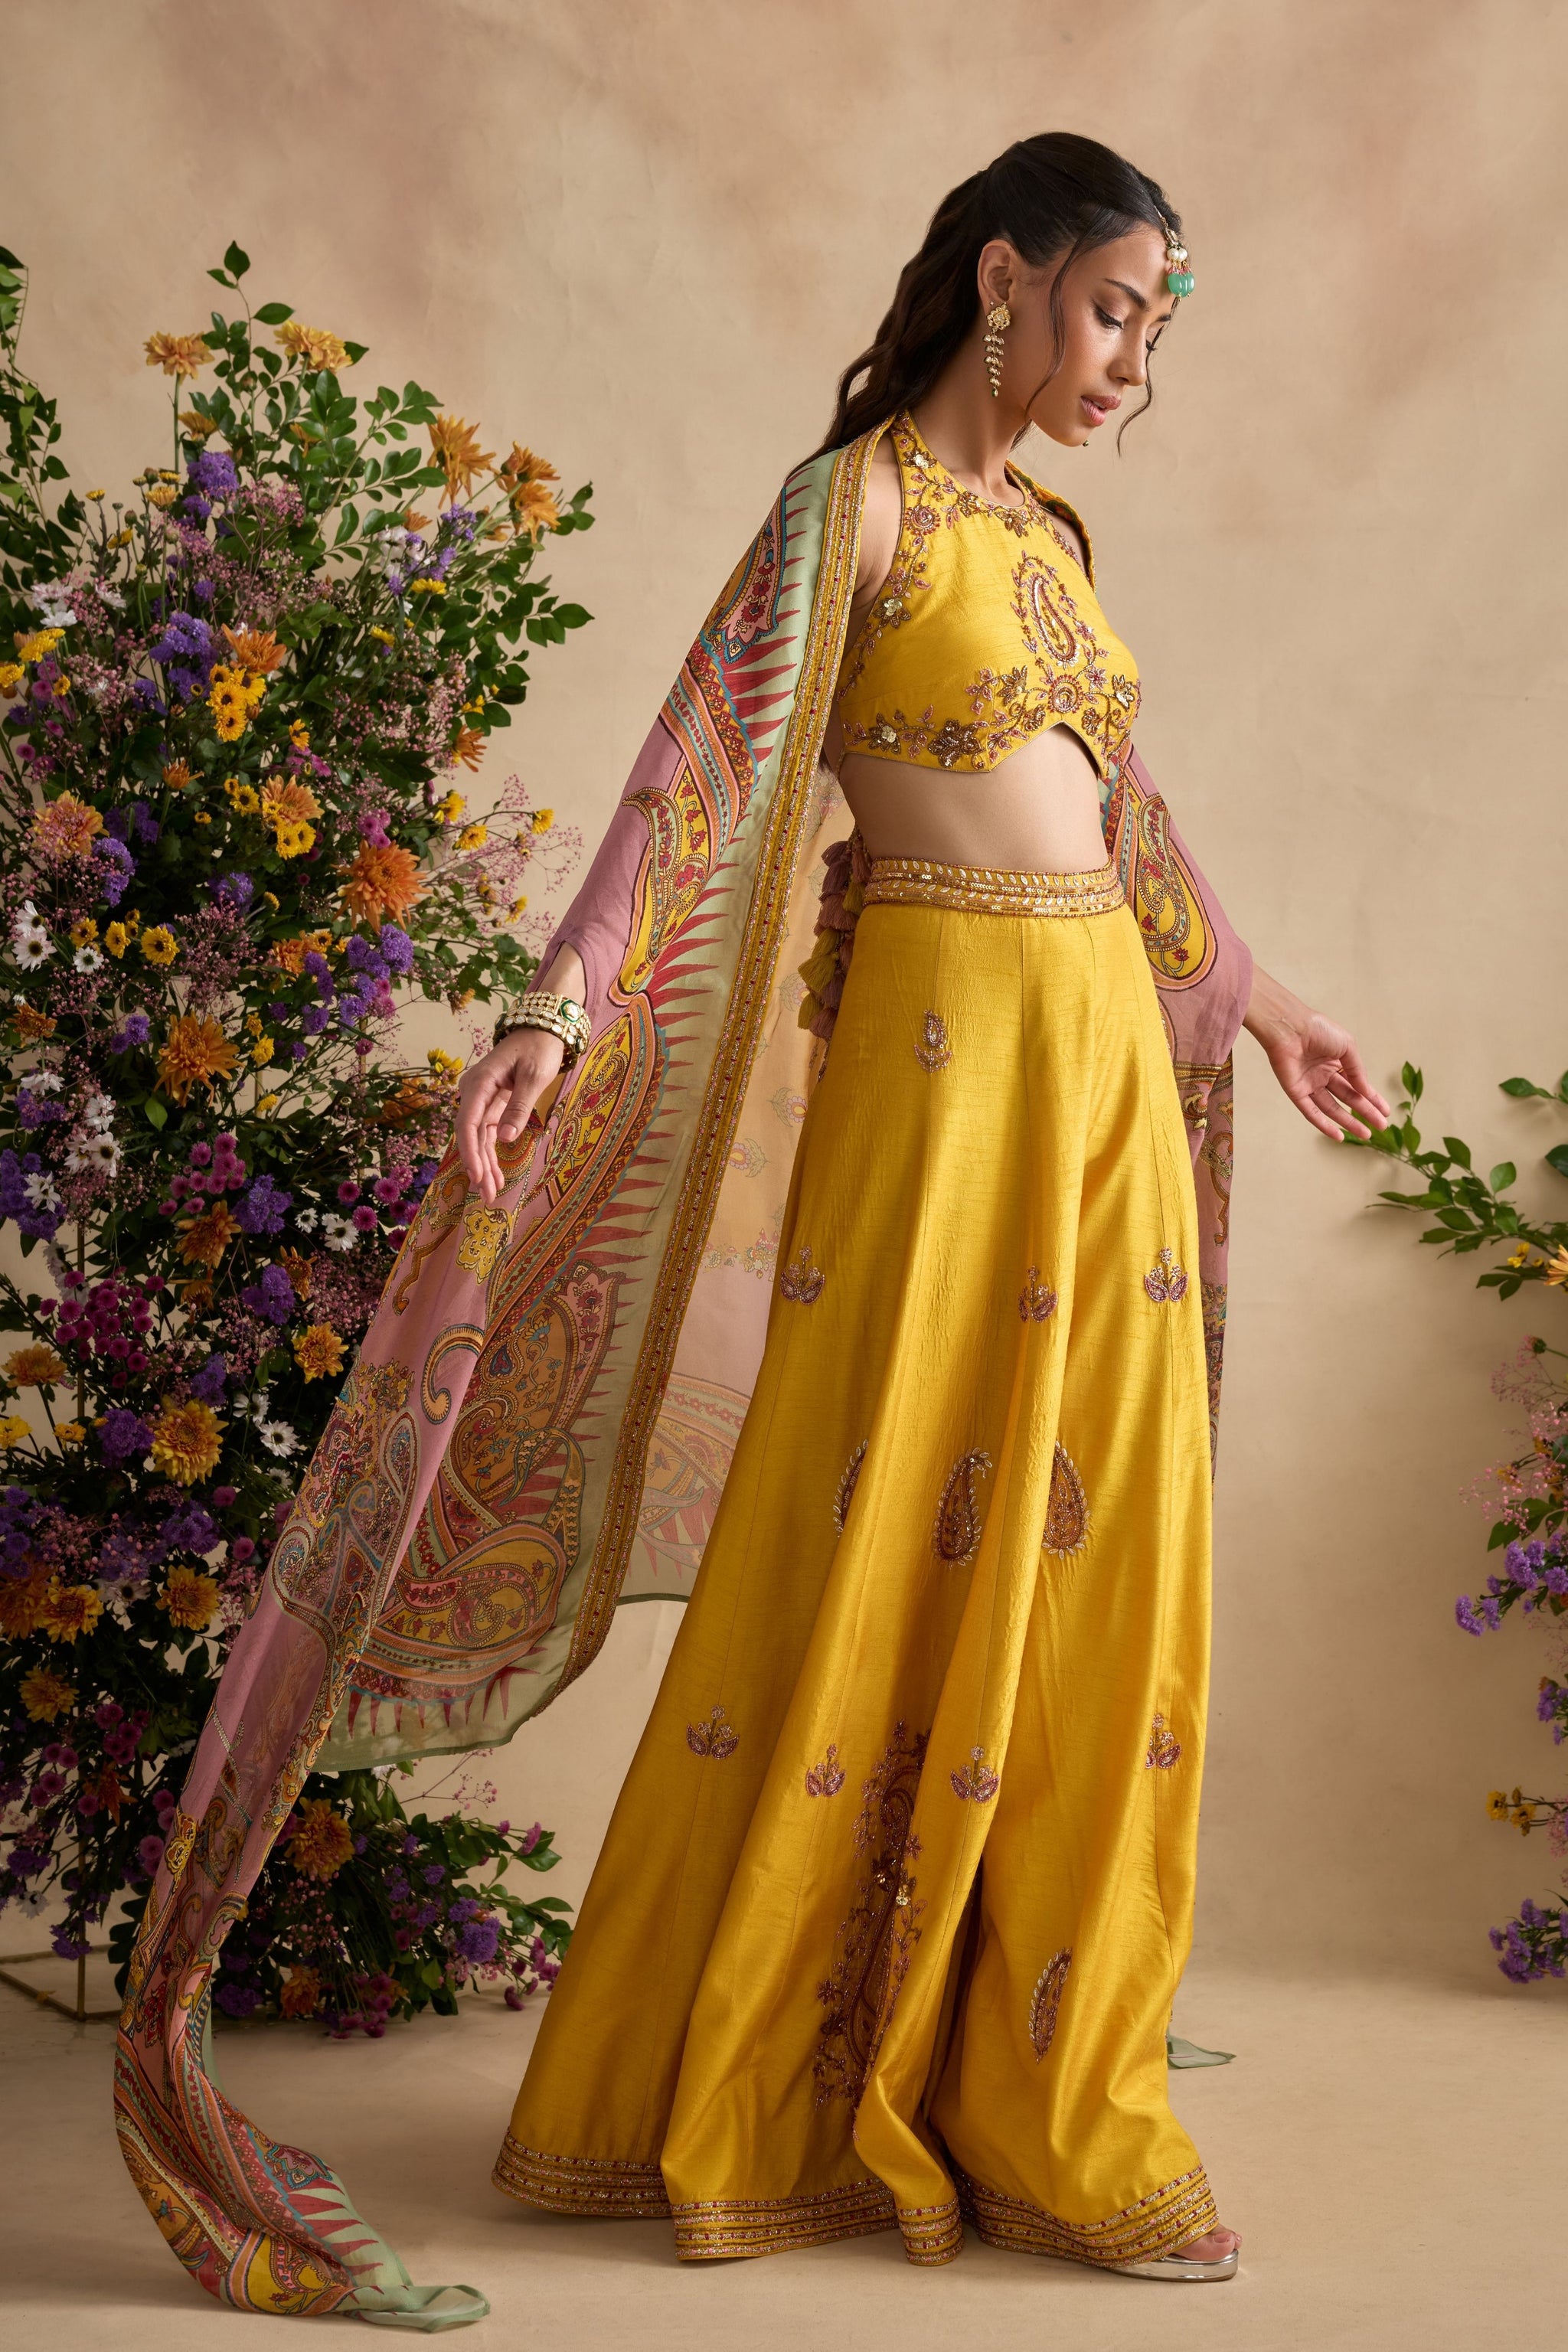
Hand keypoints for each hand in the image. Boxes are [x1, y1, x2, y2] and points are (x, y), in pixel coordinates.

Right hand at [455, 1028, 563, 1204]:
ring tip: (490, 1193)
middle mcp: (474, 1092)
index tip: (475, 1176)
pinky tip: (495, 1175)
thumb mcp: (534, 1076)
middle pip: (470, 1135)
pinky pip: (487, 1134)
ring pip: (477, 1138)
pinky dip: (491, 1154)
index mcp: (480, 1082)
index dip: (470, 1152)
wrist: (542, 1029)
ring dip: (484, 1165)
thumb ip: (519, 1108)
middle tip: (486, 1196)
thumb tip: (505, 1139)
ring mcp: (481, 1100)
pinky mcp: (491, 1105)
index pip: (468, 1123)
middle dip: (477, 1166)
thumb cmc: (539, 1048)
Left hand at [1243, 963, 1390, 1141]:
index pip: (1357, 1083)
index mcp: (1336, 1061)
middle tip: (1381, 1126)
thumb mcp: (1347, 1048)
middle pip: (1347, 1097)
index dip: (1372, 1098)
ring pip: (1332, 1108)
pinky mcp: (1296, 1092)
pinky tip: (1339, 1136)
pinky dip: (1324, 1125)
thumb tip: (1366, 1091)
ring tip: (1367, 1135)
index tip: (1386, 1112)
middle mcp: (1323, 1074)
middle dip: (1365, 1112)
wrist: (1290, 1027)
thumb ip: (1357, 1071)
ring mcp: (1310, 1084)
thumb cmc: (1319, 1030)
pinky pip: (1311, 1112)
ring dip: (1349, 1122)